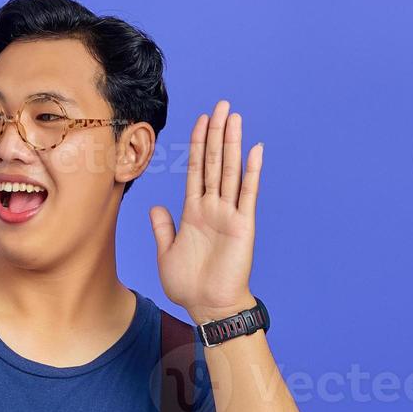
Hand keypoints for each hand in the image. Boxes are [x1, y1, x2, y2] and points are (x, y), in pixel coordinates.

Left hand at [149, 100, 262, 323]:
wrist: (209, 307)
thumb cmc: (189, 285)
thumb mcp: (167, 253)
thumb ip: (163, 228)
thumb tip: (156, 207)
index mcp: (194, 212)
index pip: (197, 170)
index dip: (198, 144)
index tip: (201, 120)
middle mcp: (212, 207)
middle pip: (215, 162)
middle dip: (216, 133)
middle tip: (222, 104)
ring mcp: (229, 214)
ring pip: (230, 171)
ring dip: (232, 143)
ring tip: (234, 117)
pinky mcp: (242, 226)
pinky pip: (248, 194)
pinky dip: (252, 171)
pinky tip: (255, 149)